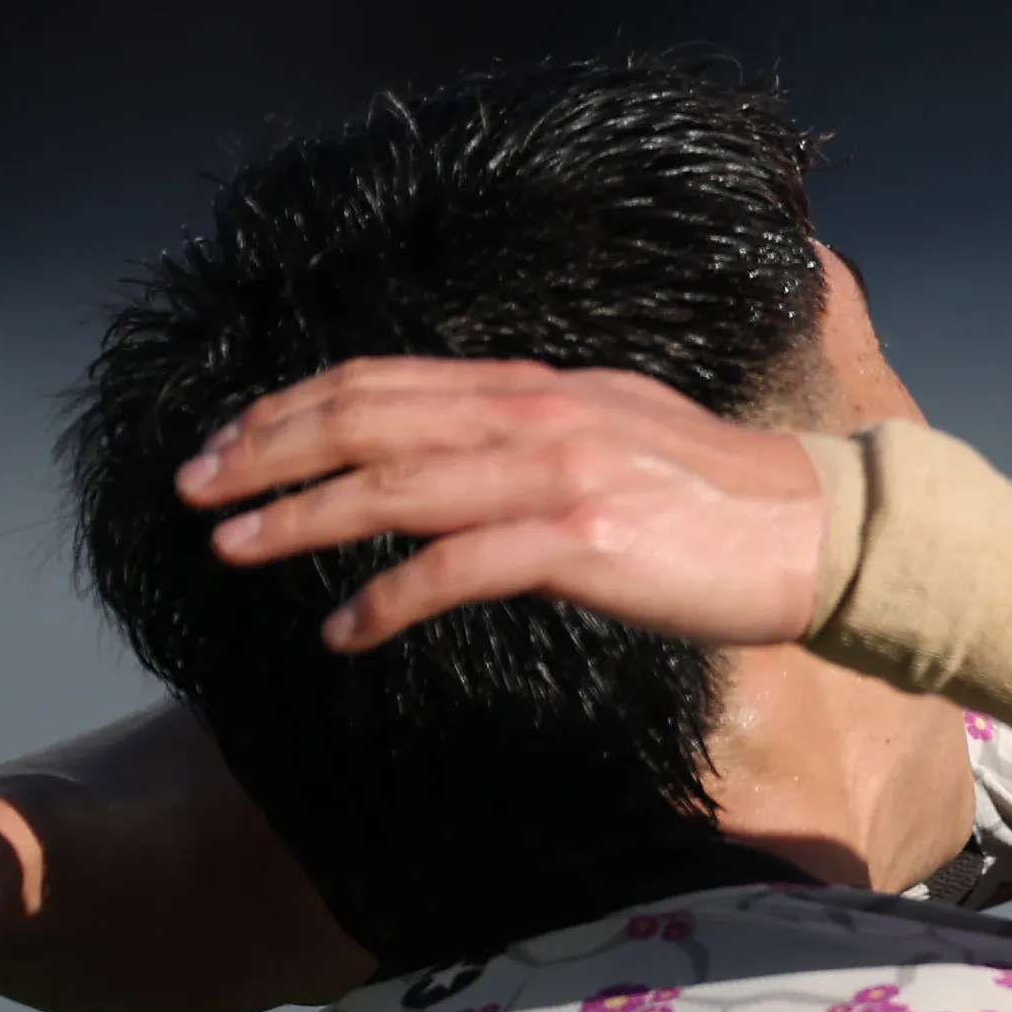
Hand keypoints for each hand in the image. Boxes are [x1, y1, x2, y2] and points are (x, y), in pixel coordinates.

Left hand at [180, 360, 834, 654]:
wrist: (819, 533)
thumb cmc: (720, 503)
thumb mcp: (613, 436)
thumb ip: (530, 438)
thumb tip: (454, 463)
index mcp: (534, 386)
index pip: (383, 380)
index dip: (290, 406)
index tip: (225, 442)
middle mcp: (533, 415)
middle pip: (366, 420)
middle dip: (264, 452)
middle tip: (192, 490)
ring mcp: (556, 475)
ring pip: (394, 487)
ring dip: (299, 519)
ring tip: (231, 551)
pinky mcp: (583, 544)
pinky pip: (457, 571)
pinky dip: (387, 600)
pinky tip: (342, 631)